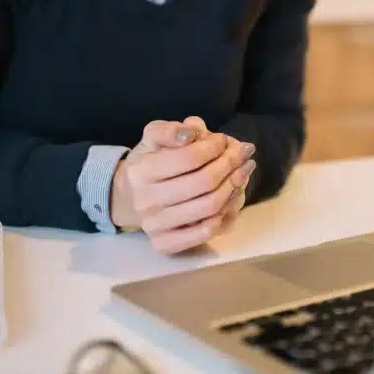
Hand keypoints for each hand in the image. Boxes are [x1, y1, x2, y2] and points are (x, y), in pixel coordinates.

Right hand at [110, 116, 255, 253]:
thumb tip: (193, 131)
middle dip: (230, 163)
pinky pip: (205, 232)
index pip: (188, 158)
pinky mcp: (165, 244)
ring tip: (244, 170)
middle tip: (244, 152)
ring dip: (233, 186)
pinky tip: (233, 196)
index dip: (213, 147)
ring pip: (208, 207)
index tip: (223, 139)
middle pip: (203, 183)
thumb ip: (171, 129)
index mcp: (141, 171)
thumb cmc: (149, 162)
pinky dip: (225, 213)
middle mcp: (145, 201)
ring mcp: (155, 226)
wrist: (130, 197)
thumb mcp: (154, 137)